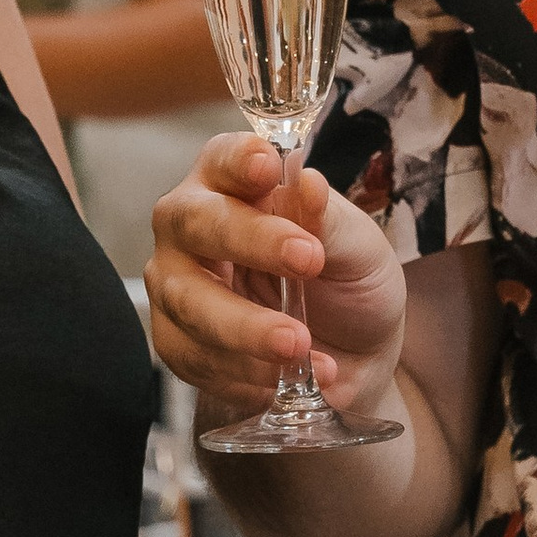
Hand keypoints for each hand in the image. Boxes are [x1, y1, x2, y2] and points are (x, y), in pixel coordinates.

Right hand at [147, 133, 406, 428]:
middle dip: (248, 242)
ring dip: (246, 327)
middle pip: (192, 221)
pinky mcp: (177, 341)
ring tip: (301, 345)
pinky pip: (194, 357)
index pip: (224, 158)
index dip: (240, 161)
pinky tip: (287, 378)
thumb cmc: (348, 284)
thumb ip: (330, 220)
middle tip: (307, 262)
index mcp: (235, 183)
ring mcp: (176, 284)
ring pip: (188, 299)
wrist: (350, 360)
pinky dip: (244, 372)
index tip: (269, 168)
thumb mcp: (360, 250)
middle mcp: (193, 227)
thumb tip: (308, 181)